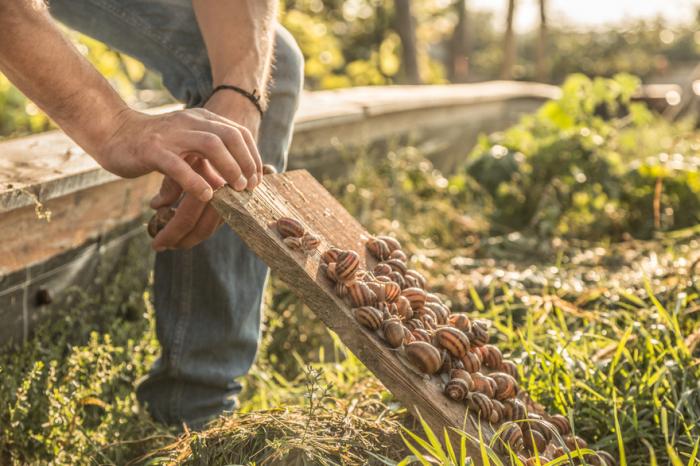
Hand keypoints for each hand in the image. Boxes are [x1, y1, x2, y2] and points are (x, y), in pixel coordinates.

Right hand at [149, 91, 262, 250]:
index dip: (252, 156)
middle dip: (245, 161)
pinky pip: (179, 165)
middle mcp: (190, 122)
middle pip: (229, 136)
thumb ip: (209, 159)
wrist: (112, 132)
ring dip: (229, 167)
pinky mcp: (152, 149)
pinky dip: (196, 181)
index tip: (257, 179)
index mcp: (201, 119)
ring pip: (210, 144)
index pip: (238, 133)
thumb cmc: (154, 145)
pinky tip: (206, 195)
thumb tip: (234, 182)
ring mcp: (171, 134)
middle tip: (249, 186)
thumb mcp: (187, 146)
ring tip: (236, 189)